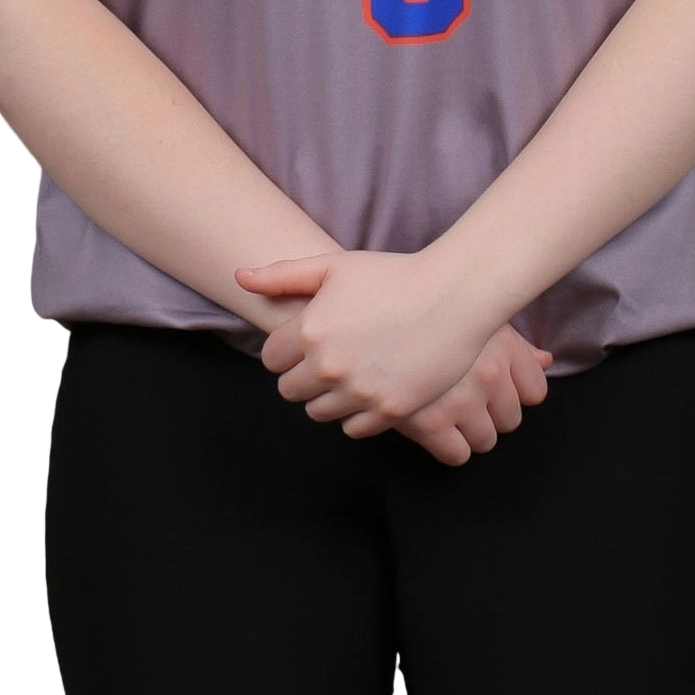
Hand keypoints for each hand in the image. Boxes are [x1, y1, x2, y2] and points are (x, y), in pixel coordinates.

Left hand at [235, 250, 552, 463]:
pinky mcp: (388, 411)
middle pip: (290, 391)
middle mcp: (327, 366)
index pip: (271, 359)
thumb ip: (282, 275)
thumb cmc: (394, 275)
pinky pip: (353, 429)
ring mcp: (358, 392)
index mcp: (308, 330)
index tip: (309, 341)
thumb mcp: (335, 266)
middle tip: (331, 359)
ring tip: (352, 374)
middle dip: (304, 376)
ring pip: (318, 412)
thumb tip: (240, 276)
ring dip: (329, 397)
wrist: (454, 296)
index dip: (288, 350)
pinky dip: (358, 414)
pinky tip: (371, 389)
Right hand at [401, 318, 555, 465]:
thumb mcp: (470, 315)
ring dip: (470, 431)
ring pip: (486, 439)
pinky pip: (456, 453)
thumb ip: (516, 344)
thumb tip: (547, 361)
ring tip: (448, 412)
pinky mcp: (428, 422)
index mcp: (502, 346)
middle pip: (511, 419)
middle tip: (466, 398)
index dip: (517, 391)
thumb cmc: (422, 307)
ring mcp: (459, 400)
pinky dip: (447, 446)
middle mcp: (487, 374)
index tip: (497, 387)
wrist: (371, 311)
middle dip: (491, 412)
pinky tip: (433, 427)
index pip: (536, 392)